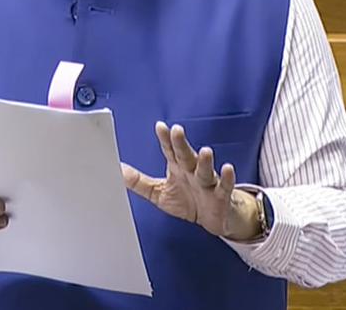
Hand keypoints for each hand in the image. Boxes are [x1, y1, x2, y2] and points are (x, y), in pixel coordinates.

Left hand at [122, 122, 261, 240]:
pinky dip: (227, 178)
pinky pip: (225, 186)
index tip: (160, 126)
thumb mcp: (159, 192)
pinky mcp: (221, 196)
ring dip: (205, 161)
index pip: (170, 151)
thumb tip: (118, 170)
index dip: (165, 139)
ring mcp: (208, 183)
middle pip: (186, 155)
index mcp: (178, 168)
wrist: (212, 219)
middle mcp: (193, 171)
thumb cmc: (187, 200)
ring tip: (205, 151)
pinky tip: (227, 169)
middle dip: (182, 144)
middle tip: (177, 130)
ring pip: (206, 170)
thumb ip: (139, 181)